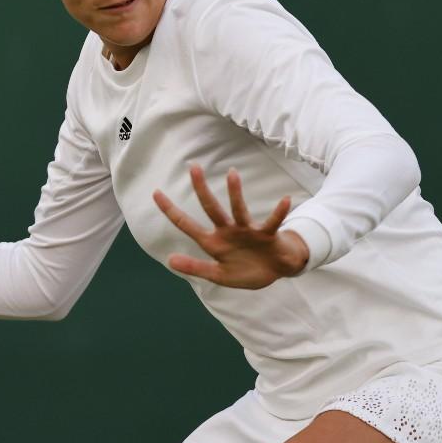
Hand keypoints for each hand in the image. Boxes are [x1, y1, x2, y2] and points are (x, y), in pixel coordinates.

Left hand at [153, 164, 308, 288]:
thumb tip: (169, 260)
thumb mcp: (218, 275)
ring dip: (235, 193)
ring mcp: (247, 231)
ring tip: (232, 174)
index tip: (155, 192)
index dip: (170, 210)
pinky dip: (279, 212)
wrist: (276, 270)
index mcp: (213, 242)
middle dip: (201, 189)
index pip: (186, 224)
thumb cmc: (246, 269)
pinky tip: (285, 200)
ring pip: (239, 209)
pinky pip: (272, 222)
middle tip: (193, 167)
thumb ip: (196, 267)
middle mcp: (228, 231)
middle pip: (211, 208)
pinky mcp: (266, 235)